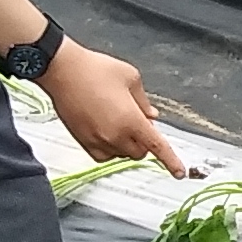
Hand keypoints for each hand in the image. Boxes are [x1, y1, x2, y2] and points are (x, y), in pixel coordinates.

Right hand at [42, 40, 187, 173]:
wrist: (62, 70)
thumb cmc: (94, 69)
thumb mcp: (131, 77)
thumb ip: (144, 101)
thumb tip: (151, 116)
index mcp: (131, 120)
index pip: (158, 147)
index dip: (171, 161)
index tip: (179, 172)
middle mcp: (115, 135)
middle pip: (140, 152)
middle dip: (144, 141)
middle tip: (137, 121)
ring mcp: (97, 140)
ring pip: (122, 155)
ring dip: (126, 144)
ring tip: (117, 119)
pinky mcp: (83, 141)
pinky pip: (104, 156)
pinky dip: (110, 148)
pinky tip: (107, 131)